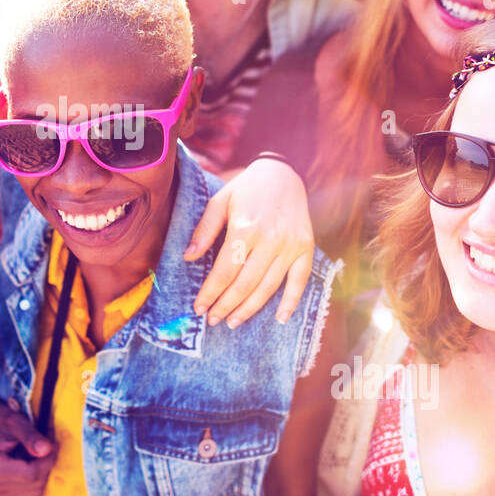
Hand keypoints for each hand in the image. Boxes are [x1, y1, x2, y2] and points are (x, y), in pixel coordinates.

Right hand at [0, 394, 56, 495]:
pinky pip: (30, 492)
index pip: (32, 474)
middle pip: (35, 484)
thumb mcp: (14, 420)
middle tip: (47, 446)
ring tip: (35, 453)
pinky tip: (28, 463)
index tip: (55, 444)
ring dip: (42, 471)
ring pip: (35, 490)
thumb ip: (30, 435)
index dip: (48, 460)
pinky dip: (36, 478)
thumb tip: (46, 450)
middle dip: (46, 465)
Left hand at [186, 157, 314, 327]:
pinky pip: (300, 281)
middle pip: (244, 284)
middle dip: (225, 306)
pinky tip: (279, 318)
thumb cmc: (246, 189)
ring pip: (268, 288)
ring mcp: (291, 246)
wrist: (284, 173)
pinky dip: (291, 302)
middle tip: (212, 320)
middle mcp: (270, 240)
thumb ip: (204, 230)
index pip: (224, 272)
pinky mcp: (306, 248)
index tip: (198, 307)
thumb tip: (188, 257)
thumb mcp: (219, 201)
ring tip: (233, 322)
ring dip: (249, 309)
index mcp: (245, 228)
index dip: (210, 293)